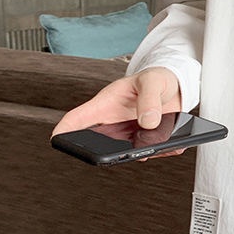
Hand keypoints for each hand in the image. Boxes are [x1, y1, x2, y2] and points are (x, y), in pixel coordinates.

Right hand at [51, 67, 183, 160]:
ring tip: (149, 149)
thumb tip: (148, 123)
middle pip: (100, 142)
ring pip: (127, 151)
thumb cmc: (156, 79)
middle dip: (104, 151)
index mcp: (107, 103)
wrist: (176, 85)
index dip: (65, 128)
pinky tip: (172, 147)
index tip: (57, 138)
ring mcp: (131, 134)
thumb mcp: (152, 81)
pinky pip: (152, 152)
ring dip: (137, 154)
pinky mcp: (148, 141)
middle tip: (113, 154)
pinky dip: (161, 152)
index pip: (79, 117)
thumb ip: (149, 99)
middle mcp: (116, 122)